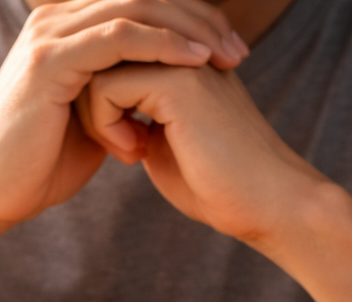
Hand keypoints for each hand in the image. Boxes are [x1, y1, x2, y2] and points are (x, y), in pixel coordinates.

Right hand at [0, 0, 247, 229]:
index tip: (231, 50)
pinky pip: (119, 37)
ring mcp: (51, 36)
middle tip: (238, 51)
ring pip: (137, 8)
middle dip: (199, 20)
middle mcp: (57, 21)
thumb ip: (123, 95)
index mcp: (68, 30)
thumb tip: (162, 97)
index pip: (141, 4)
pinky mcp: (50, 60)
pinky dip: (162, 46)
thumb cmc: (38, 166)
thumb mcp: (95, 121)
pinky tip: (196, 63)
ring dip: (190, 30)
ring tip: (227, 57)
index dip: (190, 20)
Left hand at [76, 62, 328, 245]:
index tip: (121, 142)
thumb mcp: (159, 140)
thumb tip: (85, 100)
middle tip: (118, 146)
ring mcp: (183, 57)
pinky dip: (105, 125)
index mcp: (181, 56)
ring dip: (95, 115)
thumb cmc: (215, 184)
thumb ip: (129, 113)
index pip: (110, 54)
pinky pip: (106, 86)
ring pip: (96, 65)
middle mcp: (182, 46)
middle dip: (91, 103)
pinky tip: (134, 154)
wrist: (266, 203)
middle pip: (98, 54)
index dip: (99, 98)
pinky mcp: (179, 80)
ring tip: (126, 150)